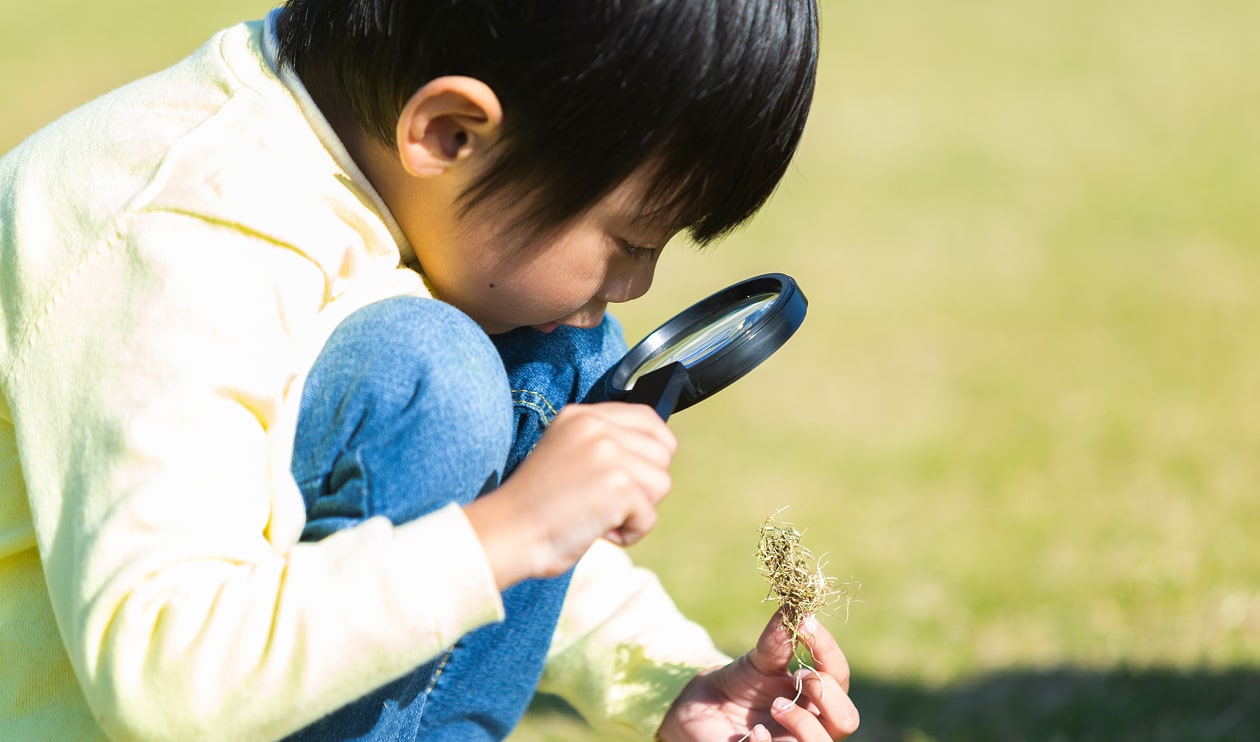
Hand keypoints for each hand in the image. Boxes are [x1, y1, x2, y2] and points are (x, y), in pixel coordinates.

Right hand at [464, 402, 675, 587]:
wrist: (508, 533)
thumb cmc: (537, 505)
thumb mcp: (567, 453)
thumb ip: (605, 444)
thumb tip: (657, 450)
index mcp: (581, 416)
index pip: (648, 418)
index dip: (654, 449)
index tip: (638, 474)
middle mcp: (596, 427)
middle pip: (662, 453)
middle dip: (644, 484)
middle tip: (607, 501)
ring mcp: (608, 454)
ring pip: (661, 484)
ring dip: (637, 510)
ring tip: (599, 516)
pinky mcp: (618, 486)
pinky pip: (649, 517)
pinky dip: (630, 534)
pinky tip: (598, 532)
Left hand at [658, 611, 858, 741]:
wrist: (703, 709)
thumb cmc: (741, 684)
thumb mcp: (758, 659)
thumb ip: (778, 639)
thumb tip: (796, 603)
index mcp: (817, 695)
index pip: (839, 675)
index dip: (828, 650)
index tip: (807, 624)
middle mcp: (814, 724)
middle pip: (846, 720)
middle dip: (827, 695)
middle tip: (799, 676)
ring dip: (803, 723)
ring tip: (775, 705)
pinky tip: (752, 733)